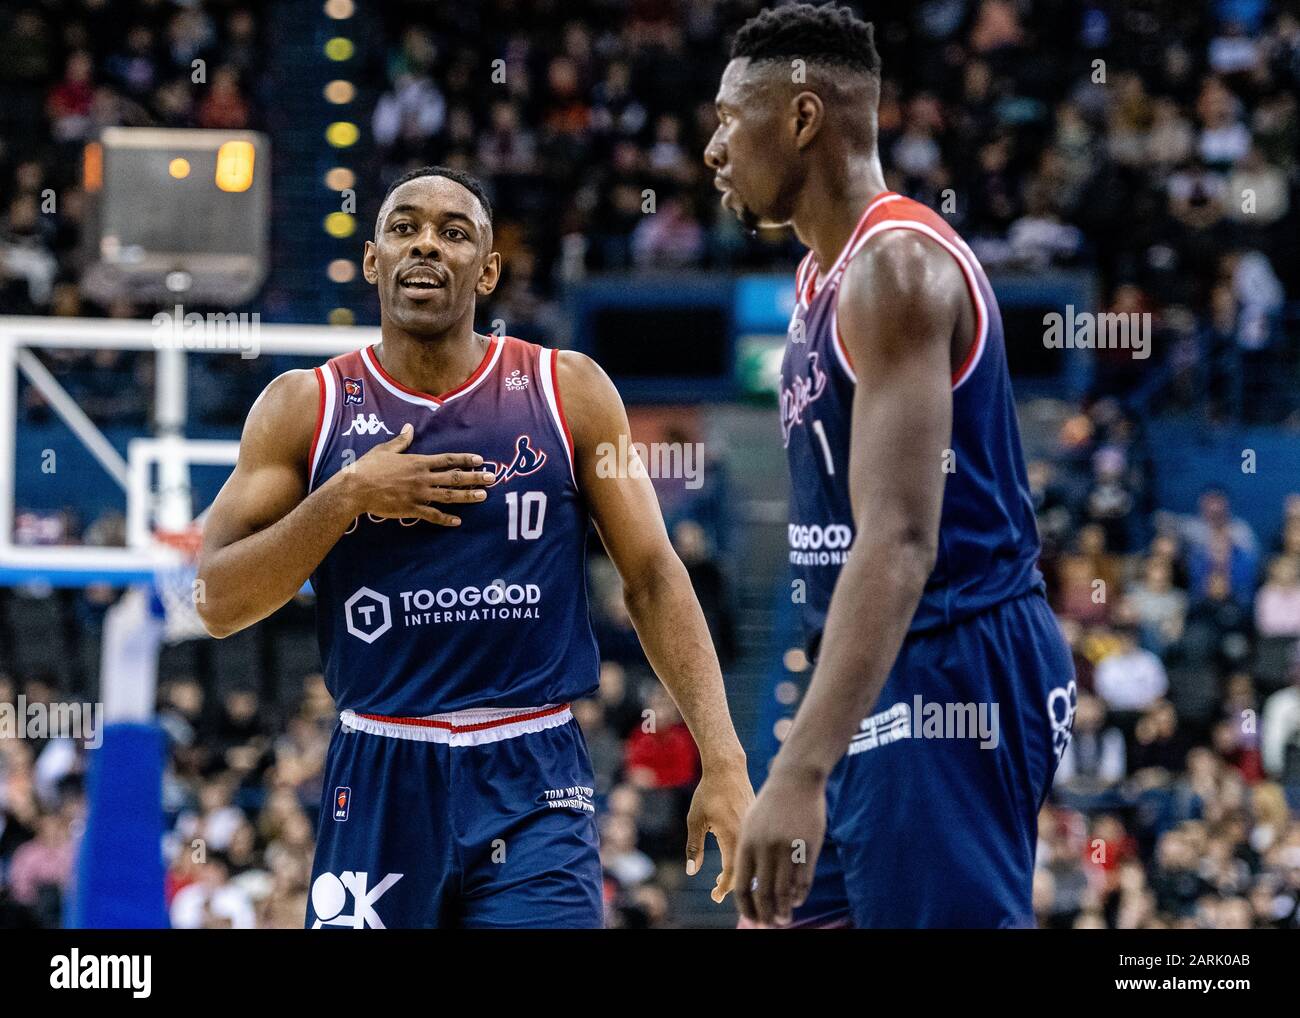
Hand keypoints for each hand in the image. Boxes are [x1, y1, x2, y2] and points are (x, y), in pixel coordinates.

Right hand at [342, 423, 495, 525]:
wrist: (356, 488)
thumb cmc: (368, 467)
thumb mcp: (385, 449)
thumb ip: (401, 441)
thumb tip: (409, 428)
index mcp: (418, 462)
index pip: (447, 459)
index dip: (465, 459)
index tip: (480, 459)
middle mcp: (423, 478)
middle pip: (454, 478)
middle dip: (475, 477)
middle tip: (492, 478)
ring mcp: (419, 494)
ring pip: (449, 496)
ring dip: (468, 496)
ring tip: (483, 496)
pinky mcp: (411, 509)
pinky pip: (433, 515)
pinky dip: (446, 519)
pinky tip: (458, 522)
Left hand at [684, 759, 753, 902]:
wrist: (728, 769)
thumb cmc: (708, 793)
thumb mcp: (695, 820)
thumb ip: (694, 847)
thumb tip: (692, 871)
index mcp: (732, 836)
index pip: (732, 874)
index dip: (723, 889)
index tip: (714, 896)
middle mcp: (747, 835)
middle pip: (744, 871)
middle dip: (730, 885)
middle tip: (717, 891)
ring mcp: (754, 829)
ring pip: (750, 860)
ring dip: (738, 872)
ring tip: (721, 878)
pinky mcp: (757, 823)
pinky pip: (753, 847)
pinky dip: (744, 858)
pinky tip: (733, 859)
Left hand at [734, 765, 825, 925]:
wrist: (794, 779)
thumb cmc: (770, 803)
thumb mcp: (750, 823)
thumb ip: (747, 852)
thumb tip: (746, 884)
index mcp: (746, 843)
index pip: (743, 886)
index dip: (746, 907)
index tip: (751, 919)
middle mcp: (766, 848)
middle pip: (764, 893)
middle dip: (765, 915)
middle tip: (769, 925)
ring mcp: (788, 848)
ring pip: (785, 891)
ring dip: (784, 910)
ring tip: (783, 920)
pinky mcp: (808, 846)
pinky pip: (803, 880)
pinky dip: (799, 895)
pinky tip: (796, 901)